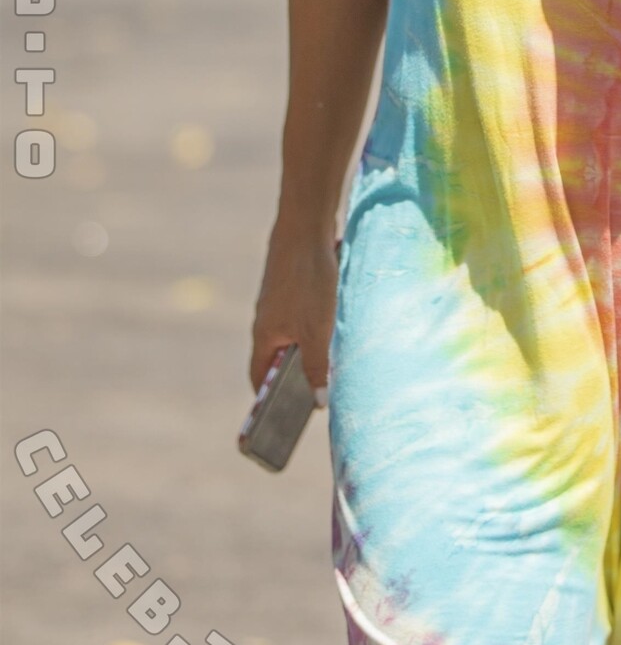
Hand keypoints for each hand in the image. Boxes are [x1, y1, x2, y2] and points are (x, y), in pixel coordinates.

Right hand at [250, 220, 338, 399]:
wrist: (306, 226)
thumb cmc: (308, 280)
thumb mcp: (317, 330)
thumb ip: (317, 366)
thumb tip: (319, 400)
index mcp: (264, 336)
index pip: (259, 378)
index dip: (269, 400)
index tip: (283, 418)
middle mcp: (267, 321)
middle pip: (278, 358)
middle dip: (296, 375)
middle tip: (318, 391)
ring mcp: (279, 302)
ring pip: (293, 334)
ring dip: (311, 348)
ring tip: (335, 361)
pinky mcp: (293, 286)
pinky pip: (303, 314)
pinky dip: (317, 324)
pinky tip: (337, 324)